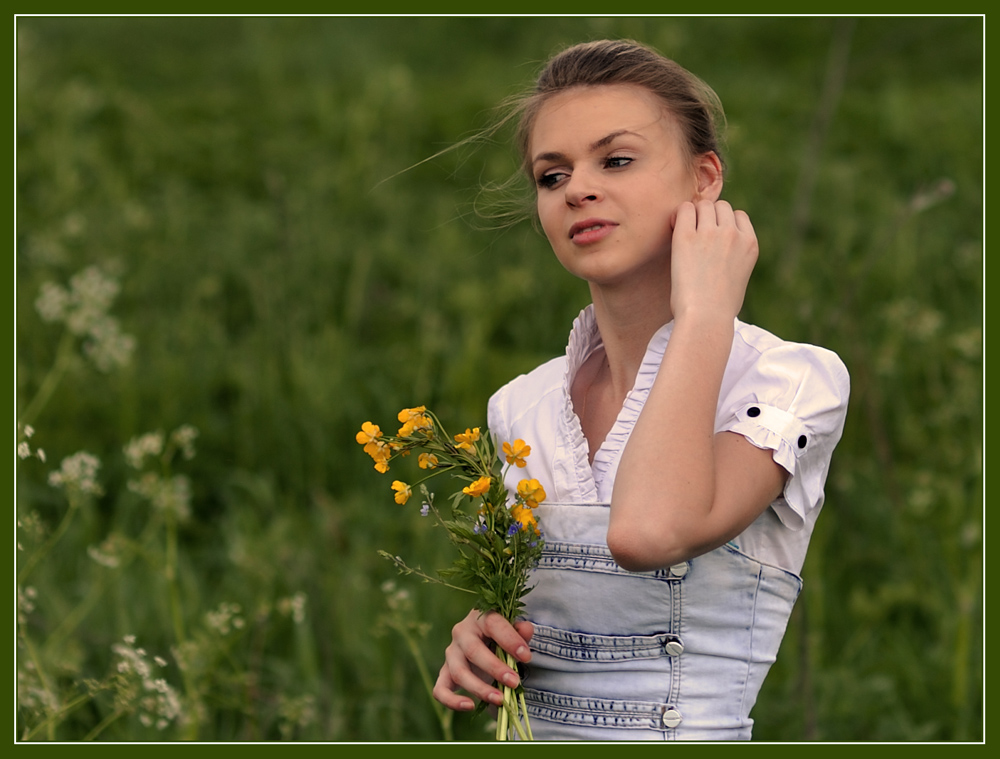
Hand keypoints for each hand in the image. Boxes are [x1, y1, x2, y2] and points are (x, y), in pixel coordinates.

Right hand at [432, 609, 533, 710]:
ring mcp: (451, 654)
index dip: (509, 640)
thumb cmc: (502, 635)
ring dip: (479, 688)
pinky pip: (440, 689)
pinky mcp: (445, 673)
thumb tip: (526, 630)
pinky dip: (452, 701)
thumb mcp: (513, 629)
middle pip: (473, 651)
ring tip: (500, 699)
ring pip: (459, 672)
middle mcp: (461, 633)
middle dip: (495, 668)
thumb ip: (521, 630)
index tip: (526, 657)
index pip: (493, 625)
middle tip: (514, 682)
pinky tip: (470, 706)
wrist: (485, 640)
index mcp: (480, 618)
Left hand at [669, 199, 757, 324]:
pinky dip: (678, 217)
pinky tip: (674, 231)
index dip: (724, 223)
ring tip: (685, 236)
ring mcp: (710, 234)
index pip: (738, 215)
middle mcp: (733, 234)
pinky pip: (684, 210)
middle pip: (721, 207)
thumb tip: (722, 251)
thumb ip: (736, 256)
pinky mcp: (686, 237)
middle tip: (696, 237)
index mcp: (750, 243)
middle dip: (709, 217)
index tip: (713, 238)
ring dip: (694, 216)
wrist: (706, 318)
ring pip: (703, 206)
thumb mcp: (740, 277)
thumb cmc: (719, 307)